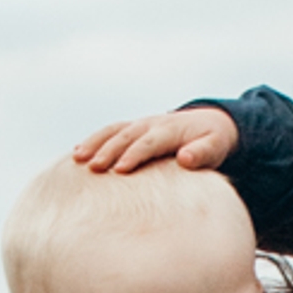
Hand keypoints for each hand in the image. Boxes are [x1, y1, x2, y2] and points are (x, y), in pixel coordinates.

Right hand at [73, 106, 238, 173]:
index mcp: (172, 129)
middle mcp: (153, 123)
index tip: (121, 170)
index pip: (150, 142)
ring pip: (114, 130)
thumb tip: (186, 159)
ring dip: (94, 142)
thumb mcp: (215, 147)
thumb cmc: (213, 141)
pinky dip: (93, 140)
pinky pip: (111, 132)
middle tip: (93, 167)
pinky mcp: (133, 129)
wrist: (210, 122)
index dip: (135, 154)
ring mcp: (141, 124)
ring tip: (77, 158)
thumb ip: (202, 153)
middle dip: (108, 150)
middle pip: (127, 135)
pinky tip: (76, 155)